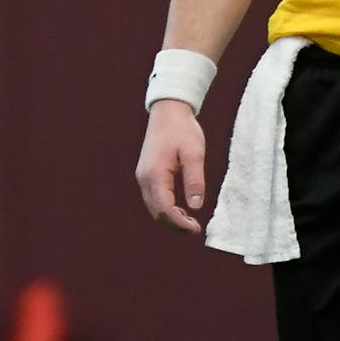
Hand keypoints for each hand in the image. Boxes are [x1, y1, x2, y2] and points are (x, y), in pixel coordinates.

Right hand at [135, 100, 207, 235]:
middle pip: (156, 212)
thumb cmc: (182, 130)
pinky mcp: (145, 173)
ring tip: (190, 219)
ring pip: (153, 207)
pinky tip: (180, 207)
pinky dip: (165, 207)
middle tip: (195, 227)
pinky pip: (153, 198)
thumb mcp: (194, 154)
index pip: (164, 209)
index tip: (196, 229)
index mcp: (155, 174)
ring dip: (169, 217)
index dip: (180, 223)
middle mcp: (144, 177)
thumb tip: (196, 206)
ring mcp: (143, 175)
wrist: (167, 111)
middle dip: (174, 224)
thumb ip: (194, 180)